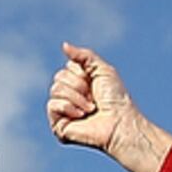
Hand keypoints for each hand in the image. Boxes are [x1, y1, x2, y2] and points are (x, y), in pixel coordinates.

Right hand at [46, 44, 171, 171]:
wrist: (120, 122)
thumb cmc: (116, 99)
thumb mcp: (102, 69)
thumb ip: (84, 55)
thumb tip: (64, 45)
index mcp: (78, 84)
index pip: (66, 68)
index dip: (81, 73)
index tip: (95, 84)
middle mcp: (69, 97)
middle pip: (58, 78)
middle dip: (79, 85)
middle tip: (93, 97)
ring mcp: (63, 112)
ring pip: (55, 90)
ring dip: (77, 97)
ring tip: (91, 108)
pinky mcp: (58, 126)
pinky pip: (52, 105)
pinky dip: (68, 107)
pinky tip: (81, 115)